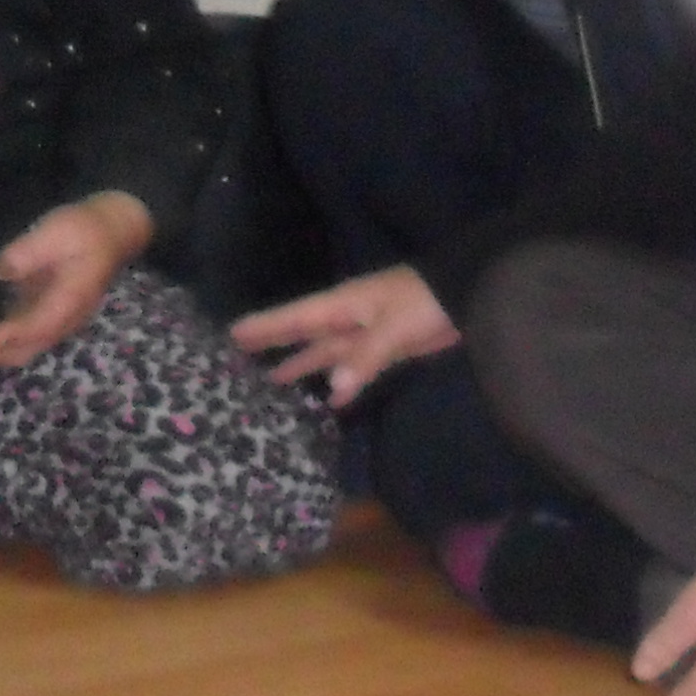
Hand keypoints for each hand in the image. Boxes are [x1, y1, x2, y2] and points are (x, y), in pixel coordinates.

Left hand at [0, 194, 150, 368]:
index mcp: (66, 305)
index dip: (0, 335)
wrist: (113, 231)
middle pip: (16, 352)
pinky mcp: (39, 313)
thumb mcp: (58, 230)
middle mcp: (57, 323)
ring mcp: (48, 321)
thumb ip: (28, 252)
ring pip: (11, 349)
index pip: (31, 330)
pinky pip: (10, 335)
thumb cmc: (85, 229)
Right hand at [231, 265, 455, 408]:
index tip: (230, 333)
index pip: (292, 317)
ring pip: (324, 352)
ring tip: (269, 382)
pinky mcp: (383, 349)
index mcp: (341, 305)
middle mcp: (345, 318)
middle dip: (272, 343)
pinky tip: (331, 400)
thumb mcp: (393, 328)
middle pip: (301, 333)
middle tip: (235, 356)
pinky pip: (352, 366)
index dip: (263, 326)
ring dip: (301, 365)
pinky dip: (341, 382)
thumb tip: (334, 388)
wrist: (465, 295)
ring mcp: (364, 334)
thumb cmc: (423, 302)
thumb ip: (365, 358)